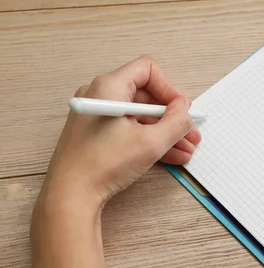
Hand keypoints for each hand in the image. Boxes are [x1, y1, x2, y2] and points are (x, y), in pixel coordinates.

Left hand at [40, 56, 200, 208]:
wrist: (70, 196)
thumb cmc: (103, 165)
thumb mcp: (151, 142)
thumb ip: (176, 122)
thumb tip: (184, 109)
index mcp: (109, 87)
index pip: (147, 71)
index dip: (169, 89)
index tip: (182, 110)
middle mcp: (101, 96)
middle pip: (147, 96)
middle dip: (172, 117)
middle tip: (190, 133)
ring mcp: (98, 116)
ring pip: (141, 117)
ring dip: (166, 132)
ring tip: (187, 150)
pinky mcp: (97, 134)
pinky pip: (131, 130)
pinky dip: (151, 141)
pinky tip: (172, 157)